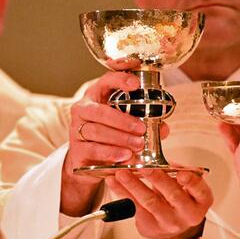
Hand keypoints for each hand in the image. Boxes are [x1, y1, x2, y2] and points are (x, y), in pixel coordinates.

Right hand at [61, 71, 168, 215]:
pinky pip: (92, 149)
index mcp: (97, 95)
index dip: (120, 80)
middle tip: (141, 129)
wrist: (88, 158)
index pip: (106, 81)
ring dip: (119, 138)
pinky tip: (124, 155)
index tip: (136, 85)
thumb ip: (145, 124)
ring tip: (137, 145)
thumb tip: (163, 128)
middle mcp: (83, 108)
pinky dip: (110, 153)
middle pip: (100, 111)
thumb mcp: (126, 124)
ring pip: (96, 131)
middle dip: (123, 121)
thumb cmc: (110, 134)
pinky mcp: (76, 148)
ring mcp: (76, 128)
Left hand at [104, 169, 211, 238]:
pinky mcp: (150, 226)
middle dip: (157, 178)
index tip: (181, 174)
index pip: (200, 190)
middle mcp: (188, 213)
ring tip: (122, 173)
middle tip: (144, 166)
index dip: (191, 182)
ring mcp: (169, 222)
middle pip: (173, 194)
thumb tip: (155, 156)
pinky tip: (114, 182)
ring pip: (150, 202)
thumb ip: (176, 172)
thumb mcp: (187, 188)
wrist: (174, 233)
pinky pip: (135, 207)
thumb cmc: (180, 202)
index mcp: (201, 201)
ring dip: (134, 185)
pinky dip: (123, 193)